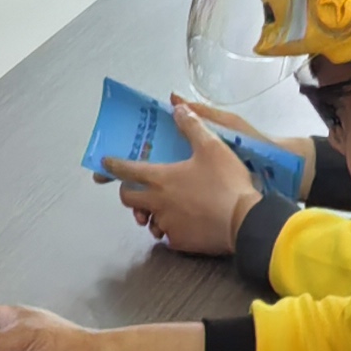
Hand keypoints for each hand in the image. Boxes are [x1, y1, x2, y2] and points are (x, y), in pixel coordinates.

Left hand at [101, 103, 262, 256]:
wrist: (245, 221)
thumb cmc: (225, 182)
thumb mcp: (212, 147)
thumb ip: (192, 126)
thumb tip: (178, 108)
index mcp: (160, 179)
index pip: (127, 171)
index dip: (113, 166)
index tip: (105, 164)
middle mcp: (157, 203)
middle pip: (128, 199)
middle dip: (128, 191)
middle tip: (137, 186)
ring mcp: (167, 225)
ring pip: (148, 218)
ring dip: (150, 212)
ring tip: (163, 206)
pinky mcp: (179, 242)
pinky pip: (167, 234)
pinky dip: (171, 228)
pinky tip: (183, 223)